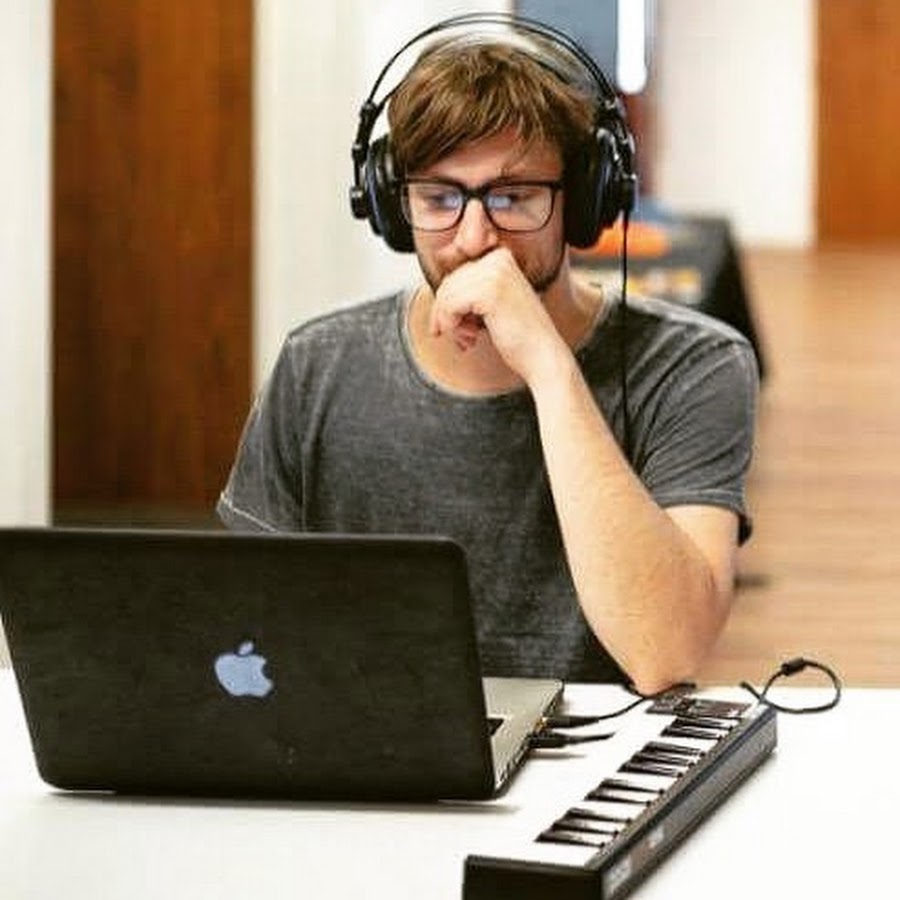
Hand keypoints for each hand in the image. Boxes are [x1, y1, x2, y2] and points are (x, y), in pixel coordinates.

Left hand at [430, 248, 566, 382]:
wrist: (543, 356)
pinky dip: (451, 326)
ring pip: (446, 295)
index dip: (450, 303)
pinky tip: (469, 340)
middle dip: (447, 313)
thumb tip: (438, 292)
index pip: (457, 275)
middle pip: (449, 283)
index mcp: (501, 257)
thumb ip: (470, 291)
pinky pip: (449, 305)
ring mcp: (494, 273)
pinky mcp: (488, 291)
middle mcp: (498, 259)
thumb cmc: (520, 336)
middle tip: (462, 337)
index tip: (456, 325)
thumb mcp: (493, 304)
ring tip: (467, 339)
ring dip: (450, 322)